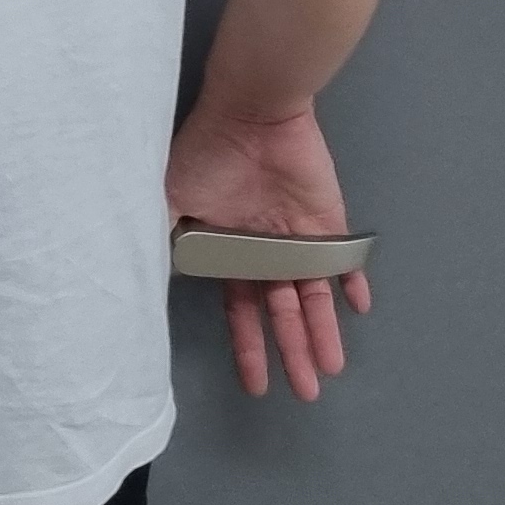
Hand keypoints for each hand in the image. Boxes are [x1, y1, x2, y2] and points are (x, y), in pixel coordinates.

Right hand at [167, 102, 368, 400]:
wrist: (249, 112)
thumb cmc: (207, 155)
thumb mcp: (171, 199)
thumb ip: (167, 242)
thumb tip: (145, 285)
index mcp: (229, 249)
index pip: (241, 308)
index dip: (248, 345)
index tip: (256, 384)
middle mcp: (264, 249)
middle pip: (281, 311)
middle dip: (292, 352)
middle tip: (306, 392)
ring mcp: (297, 236)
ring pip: (313, 295)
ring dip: (323, 331)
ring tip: (331, 367)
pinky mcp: (326, 220)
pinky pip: (342, 258)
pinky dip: (353, 280)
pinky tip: (359, 305)